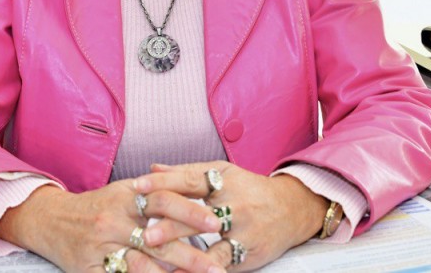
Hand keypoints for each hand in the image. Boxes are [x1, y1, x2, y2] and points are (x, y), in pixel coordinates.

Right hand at [0, 182, 224, 272]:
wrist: (49, 219)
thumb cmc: (95, 206)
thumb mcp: (123, 191)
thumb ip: (154, 191)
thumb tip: (195, 194)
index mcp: (126, 196)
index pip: (163, 200)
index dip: (191, 210)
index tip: (216, 222)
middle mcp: (114, 220)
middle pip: (158, 237)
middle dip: (191, 254)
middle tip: (217, 268)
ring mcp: (102, 246)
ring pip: (142, 264)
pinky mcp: (91, 268)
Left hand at [134, 162, 327, 270]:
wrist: (293, 209)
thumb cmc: (250, 189)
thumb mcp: (222, 173)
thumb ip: (186, 173)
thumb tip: (151, 168)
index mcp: (224, 179)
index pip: (189, 179)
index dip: (162, 182)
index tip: (136, 187)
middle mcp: (234, 203)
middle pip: (197, 213)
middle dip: (170, 224)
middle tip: (145, 232)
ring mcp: (243, 230)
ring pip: (210, 244)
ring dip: (184, 252)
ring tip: (161, 258)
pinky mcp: (249, 252)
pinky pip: (222, 264)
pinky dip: (202, 270)